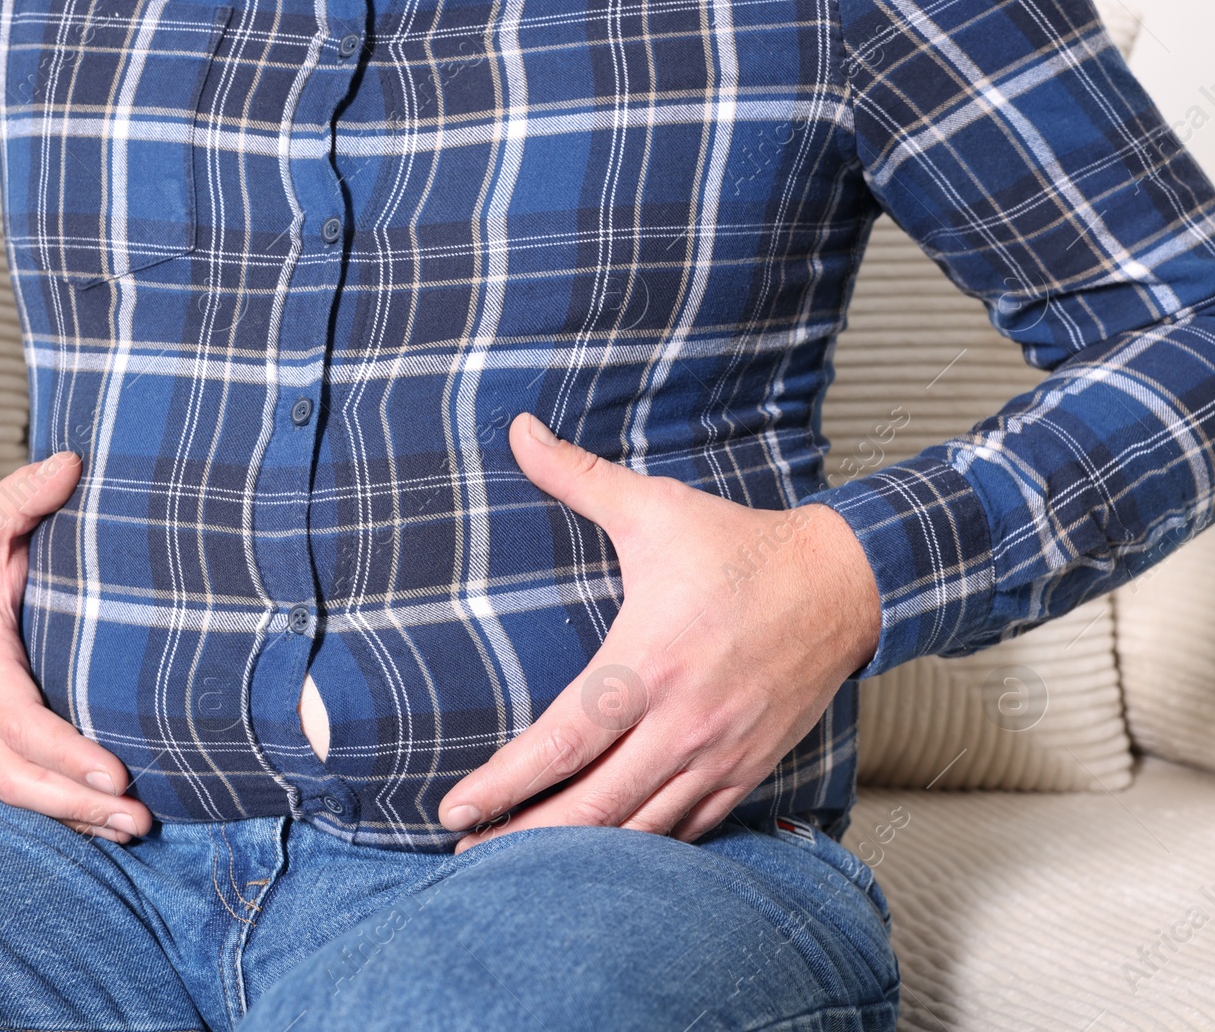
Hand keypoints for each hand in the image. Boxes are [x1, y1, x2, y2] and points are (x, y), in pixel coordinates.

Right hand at [0, 453, 151, 842]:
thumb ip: (26, 492)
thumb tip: (70, 464)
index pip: (17, 717)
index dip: (64, 751)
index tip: (114, 770)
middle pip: (13, 774)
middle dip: (73, 803)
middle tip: (137, 817)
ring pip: (10, 789)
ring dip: (70, 816)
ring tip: (133, 829)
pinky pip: (13, 783)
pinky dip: (56, 810)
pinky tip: (101, 823)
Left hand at [438, 414, 879, 851]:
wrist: (843, 583)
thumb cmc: (738, 546)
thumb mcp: (654, 508)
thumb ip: (577, 476)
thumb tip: (517, 427)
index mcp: (649, 662)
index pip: (563, 741)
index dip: (504, 783)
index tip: (452, 808)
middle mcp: (683, 722)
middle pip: (594, 808)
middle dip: (523, 840)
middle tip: (465, 854)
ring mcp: (718, 755)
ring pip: (640, 831)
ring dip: (578, 856)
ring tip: (518, 868)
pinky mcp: (746, 772)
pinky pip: (689, 831)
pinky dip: (644, 851)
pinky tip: (604, 859)